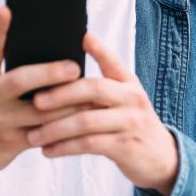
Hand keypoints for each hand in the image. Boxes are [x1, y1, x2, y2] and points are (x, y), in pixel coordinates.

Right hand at [0, 6, 84, 195]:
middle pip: (19, 80)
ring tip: (90, 91)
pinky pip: (43, 134)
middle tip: (74, 67)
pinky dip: (64, 126)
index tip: (7, 9)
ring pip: (39, 110)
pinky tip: (82, 117)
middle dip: (50, 72)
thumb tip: (43, 47)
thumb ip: (3, 69)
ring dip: (67, 101)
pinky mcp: (10, 144)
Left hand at [27, 32, 178, 195]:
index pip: (112, 61)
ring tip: (34, 135)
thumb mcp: (125, 101)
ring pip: (86, 121)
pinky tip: (48, 150)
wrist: (162, 159)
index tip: (81, 36)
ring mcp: (130, 122)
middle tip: (36, 101)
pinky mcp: (126, 146)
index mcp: (129, 83)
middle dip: (61, 94)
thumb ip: (102, 89)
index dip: (98, 48)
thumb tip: (62, 74)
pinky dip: (64, 147)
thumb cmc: (130, 125)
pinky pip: (89, 144)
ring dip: (55, 128)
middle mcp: (132, 98)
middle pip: (93, 89)